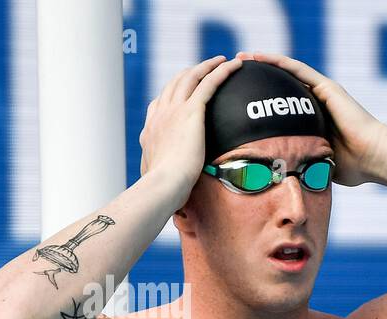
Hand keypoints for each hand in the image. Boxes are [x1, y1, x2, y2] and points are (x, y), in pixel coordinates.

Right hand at [139, 56, 243, 204]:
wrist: (162, 185)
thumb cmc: (162, 190)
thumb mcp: (158, 178)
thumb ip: (162, 174)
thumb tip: (163, 186)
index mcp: (152, 128)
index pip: (161, 102)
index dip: (173, 93)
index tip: (183, 91)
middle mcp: (161, 114)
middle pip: (176, 83)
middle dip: (191, 73)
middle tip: (206, 69)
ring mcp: (174, 110)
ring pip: (191, 77)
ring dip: (208, 66)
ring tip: (223, 61)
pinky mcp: (191, 112)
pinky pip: (208, 83)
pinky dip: (221, 71)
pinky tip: (233, 65)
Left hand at [236, 50, 386, 185]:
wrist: (375, 158)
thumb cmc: (355, 168)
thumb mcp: (320, 165)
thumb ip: (304, 165)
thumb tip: (285, 183)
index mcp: (316, 119)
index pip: (285, 107)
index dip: (264, 103)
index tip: (243, 102)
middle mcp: (318, 102)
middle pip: (283, 85)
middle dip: (260, 79)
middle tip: (234, 74)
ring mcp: (323, 92)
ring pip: (288, 72)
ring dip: (263, 63)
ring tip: (240, 59)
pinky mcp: (326, 87)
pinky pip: (297, 70)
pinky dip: (277, 62)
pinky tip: (258, 57)